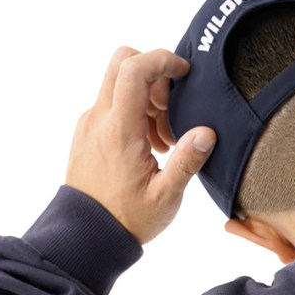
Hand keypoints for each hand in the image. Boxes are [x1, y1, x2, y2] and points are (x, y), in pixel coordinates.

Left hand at [64, 47, 214, 244]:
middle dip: (154, 73)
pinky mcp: (88, 133)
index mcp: (119, 130)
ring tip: (164, 141)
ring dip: (146, 98)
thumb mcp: (165, 197)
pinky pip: (112, 106)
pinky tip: (148, 147)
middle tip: (172, 106)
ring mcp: (90, 124)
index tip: (183, 72)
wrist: (87, 236)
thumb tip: (207, 132)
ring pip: (118, 85)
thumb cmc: (125, 220)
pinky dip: (134, 113)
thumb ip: (187, 161)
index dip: (162, 59)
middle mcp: (99, 119)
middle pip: (122, 63)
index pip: (134, 68)